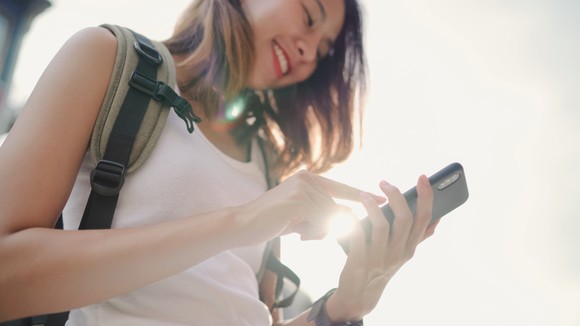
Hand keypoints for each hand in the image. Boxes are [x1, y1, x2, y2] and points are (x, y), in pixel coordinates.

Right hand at [234, 170, 384, 245]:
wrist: (242, 224)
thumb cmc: (271, 222)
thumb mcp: (301, 216)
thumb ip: (322, 214)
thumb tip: (349, 220)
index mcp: (309, 179)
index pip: (341, 188)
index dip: (362, 194)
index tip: (384, 197)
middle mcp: (308, 178)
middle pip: (335, 209)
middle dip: (323, 228)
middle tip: (303, 233)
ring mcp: (304, 187)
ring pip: (330, 217)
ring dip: (316, 231)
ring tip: (295, 230)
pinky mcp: (300, 199)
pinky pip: (322, 220)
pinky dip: (313, 231)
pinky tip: (295, 232)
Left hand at [326, 175, 438, 321]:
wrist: (360, 295)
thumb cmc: (382, 267)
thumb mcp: (403, 254)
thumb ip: (419, 236)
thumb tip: (438, 217)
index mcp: (410, 247)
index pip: (424, 219)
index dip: (426, 197)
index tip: (423, 177)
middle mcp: (398, 252)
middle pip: (405, 219)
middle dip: (397, 196)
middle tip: (384, 182)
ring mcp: (379, 258)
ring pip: (382, 226)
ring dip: (372, 206)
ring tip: (364, 195)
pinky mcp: (359, 262)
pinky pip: (357, 236)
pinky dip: (351, 221)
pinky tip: (347, 211)